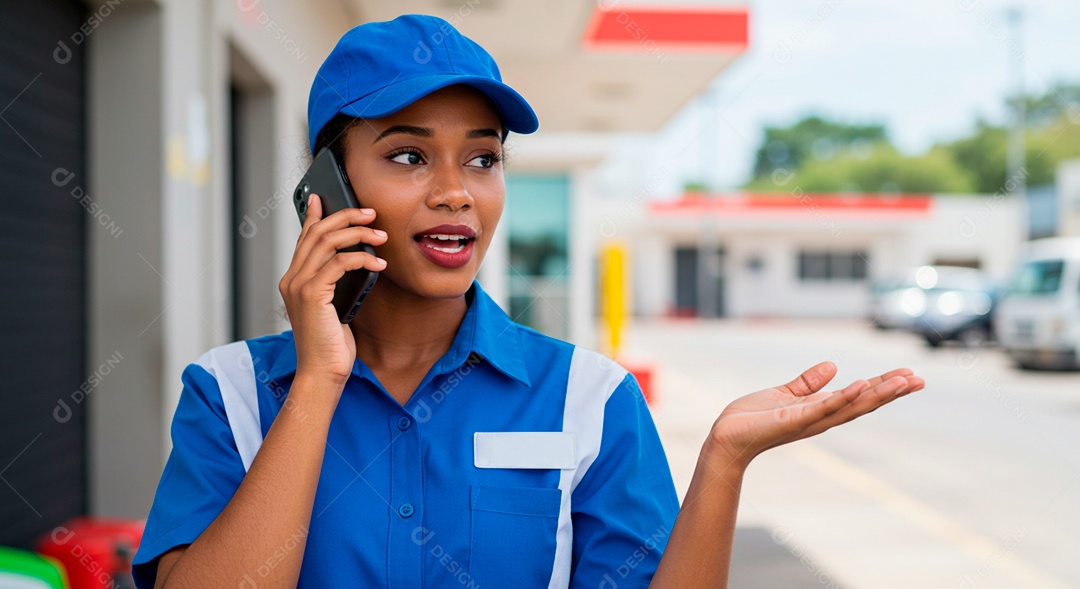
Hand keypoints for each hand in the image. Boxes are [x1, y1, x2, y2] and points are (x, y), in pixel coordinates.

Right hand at [278, 195, 387, 389]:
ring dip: (358, 233)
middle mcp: (291, 279)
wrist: (323, 372)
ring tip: (381, 235)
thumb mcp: (334, 307)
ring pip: (328, 243)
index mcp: (293, 280)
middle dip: (345, 217)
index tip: (323, 197)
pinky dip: (362, 258)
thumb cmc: (331, 345)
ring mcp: (298, 286)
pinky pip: (339, 263)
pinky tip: (379, 262)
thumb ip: (335, 284)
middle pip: (316, 233)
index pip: (304, 238)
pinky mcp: (312, 295)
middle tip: (370, 213)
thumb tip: (355, 261)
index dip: (314, 215)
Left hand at [704, 362, 924, 468]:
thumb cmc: (752, 419)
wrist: (726, 437)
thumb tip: (833, 365)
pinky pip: (821, 407)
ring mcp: (809, 420)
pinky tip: (858, 384)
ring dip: (876, 393)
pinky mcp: (792, 420)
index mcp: (820, 410)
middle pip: (863, 403)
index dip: (882, 386)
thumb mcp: (785, 394)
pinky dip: (841, 397)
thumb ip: (807, 382)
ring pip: (850, 406)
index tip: (908, 374)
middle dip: (891, 391)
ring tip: (903, 380)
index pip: (858, 396)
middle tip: (920, 379)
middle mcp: (820, 418)